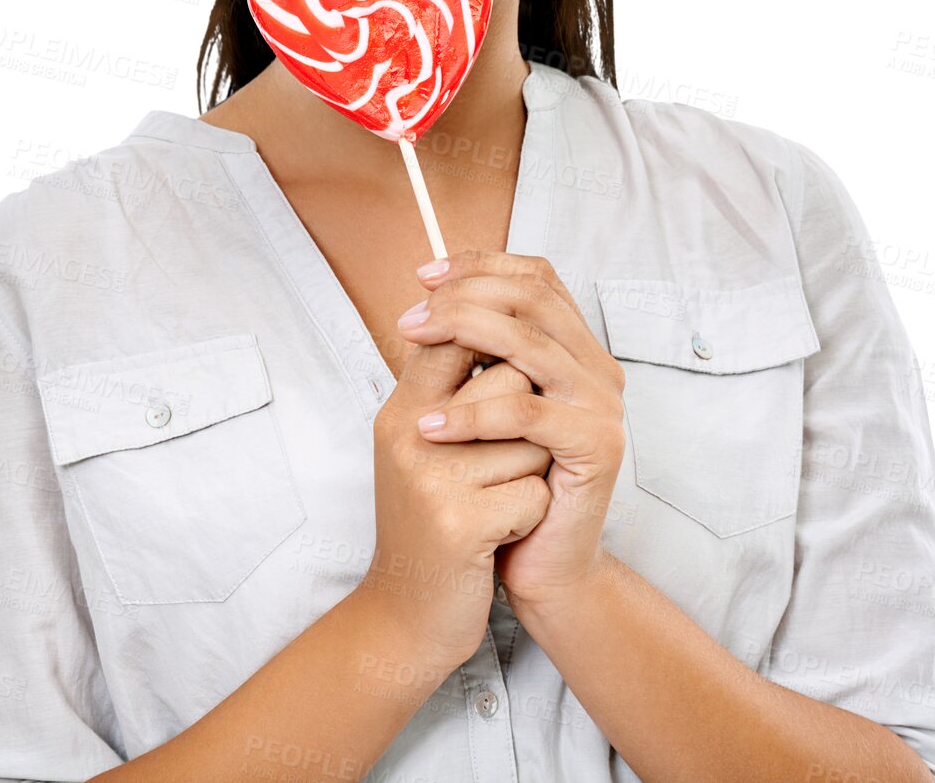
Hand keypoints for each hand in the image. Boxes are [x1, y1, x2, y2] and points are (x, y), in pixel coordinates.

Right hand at [361, 331, 551, 672]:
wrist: (407, 617)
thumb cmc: (432, 521)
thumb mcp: (423, 445)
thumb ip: (449, 386)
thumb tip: (496, 318)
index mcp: (400, 410)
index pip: (456, 332)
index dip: (500, 343)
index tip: (518, 374)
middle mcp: (409, 436)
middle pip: (511, 380)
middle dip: (528, 417)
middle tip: (502, 459)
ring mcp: (432, 479)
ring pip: (532, 438)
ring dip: (532, 469)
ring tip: (496, 498)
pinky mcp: (460, 525)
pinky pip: (534, 494)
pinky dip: (530, 517)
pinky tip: (498, 536)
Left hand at [405, 249, 625, 612]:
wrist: (542, 566)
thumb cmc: (506, 483)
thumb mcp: (485, 404)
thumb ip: (474, 354)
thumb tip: (426, 297)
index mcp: (576, 347)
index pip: (535, 277)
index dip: (481, 266)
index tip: (425, 275)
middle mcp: (598, 367)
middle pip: (532, 300)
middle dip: (464, 297)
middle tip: (411, 317)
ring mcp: (603, 404)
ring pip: (530, 345)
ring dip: (463, 334)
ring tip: (412, 345)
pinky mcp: (598, 445)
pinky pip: (528, 413)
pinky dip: (474, 414)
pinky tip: (432, 427)